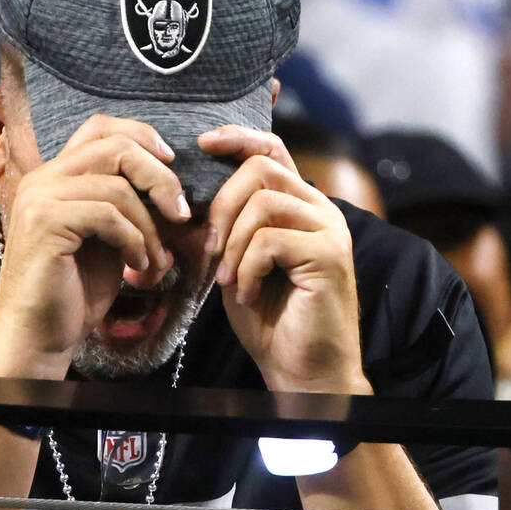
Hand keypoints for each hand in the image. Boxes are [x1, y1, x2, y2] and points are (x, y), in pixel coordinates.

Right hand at [0, 116, 190, 378]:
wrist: (39, 335)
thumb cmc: (76, 290)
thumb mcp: (113, 238)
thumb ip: (132, 205)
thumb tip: (179, 189)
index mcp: (56, 175)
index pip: (100, 127)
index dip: (142, 136)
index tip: (171, 163)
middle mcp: (43, 178)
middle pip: (116, 147)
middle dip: (160, 179)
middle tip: (181, 214)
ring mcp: (40, 197)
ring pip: (118, 186)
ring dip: (150, 226)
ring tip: (155, 259)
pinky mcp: (44, 222)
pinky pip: (108, 215)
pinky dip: (135, 242)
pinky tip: (138, 268)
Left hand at [200, 127, 368, 394]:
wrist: (303, 372)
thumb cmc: (270, 320)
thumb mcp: (235, 263)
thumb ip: (222, 228)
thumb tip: (180, 198)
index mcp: (300, 206)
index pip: (272, 149)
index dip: (238, 137)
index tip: (204, 143)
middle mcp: (321, 210)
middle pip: (262, 168)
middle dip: (222, 205)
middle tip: (211, 250)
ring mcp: (330, 230)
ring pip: (264, 202)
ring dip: (233, 243)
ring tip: (230, 279)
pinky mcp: (330, 255)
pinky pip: (271, 240)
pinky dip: (247, 269)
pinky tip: (248, 295)